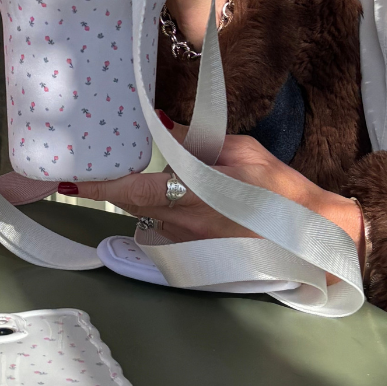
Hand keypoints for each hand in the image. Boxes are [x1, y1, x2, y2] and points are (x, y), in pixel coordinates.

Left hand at [64, 123, 365, 280]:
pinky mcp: (196, 260)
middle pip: (129, 205)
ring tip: (129, 176)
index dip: (98, 185)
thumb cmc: (283, 193)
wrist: (316, 241)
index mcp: (194, 196)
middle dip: (112, 186)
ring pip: (144, 220)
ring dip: (136, 200)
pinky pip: (163, 233)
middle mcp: (182, 225)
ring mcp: (187, 247)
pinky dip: (157, 215)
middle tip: (92, 165)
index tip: (70, 179)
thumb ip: (200, 141)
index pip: (131, 191)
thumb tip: (166, 125)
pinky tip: (170, 201)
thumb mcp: (242, 153)